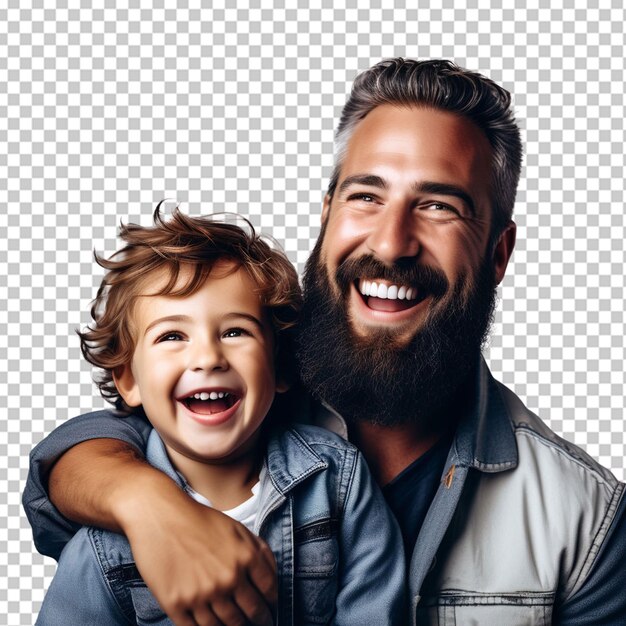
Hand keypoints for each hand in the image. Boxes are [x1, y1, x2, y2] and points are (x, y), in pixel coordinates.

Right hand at [118, 470, 276, 624]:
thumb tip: (273, 576)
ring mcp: (202, 594)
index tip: (271, 608)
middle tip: (260, 623)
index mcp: (245, 557)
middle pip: (251, 613)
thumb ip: (259, 551)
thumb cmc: (199, 520)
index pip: (269, 591)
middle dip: (258, 620)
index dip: (272, 603)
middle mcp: (227, 578)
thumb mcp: (237, 528)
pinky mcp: (177, 604)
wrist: (160, 516)